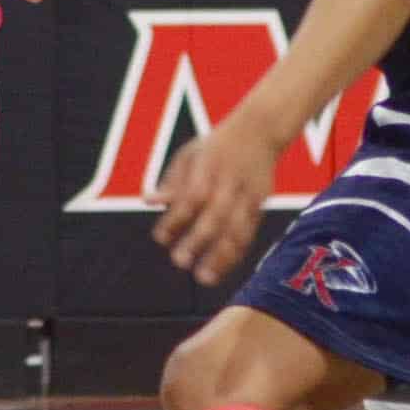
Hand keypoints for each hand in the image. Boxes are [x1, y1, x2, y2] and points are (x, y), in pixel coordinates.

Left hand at [150, 120, 281, 287]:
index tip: (160, 239)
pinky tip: (221, 270)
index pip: (191, 197)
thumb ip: (170, 181)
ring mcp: (248, 195)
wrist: (260, 131)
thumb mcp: (189, 154)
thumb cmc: (215, 146)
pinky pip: (248, 233)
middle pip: (215, 215)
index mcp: (208, 168)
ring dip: (221, 257)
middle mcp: (230, 183)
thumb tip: (148, 202)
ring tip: (203, 278)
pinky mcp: (261, 205)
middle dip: (198, 241)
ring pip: (237, 230)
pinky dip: (235, 254)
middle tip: (179, 262)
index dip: (175, 219)